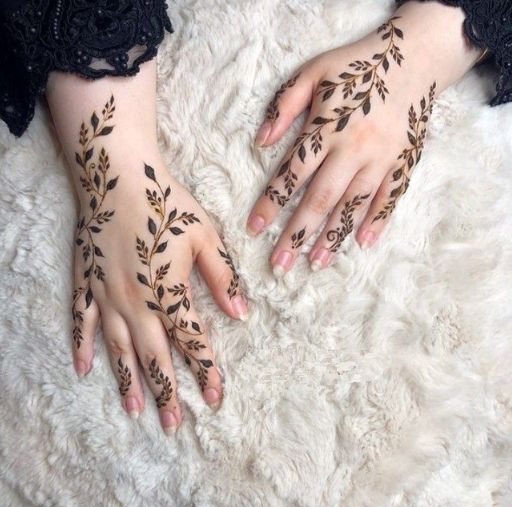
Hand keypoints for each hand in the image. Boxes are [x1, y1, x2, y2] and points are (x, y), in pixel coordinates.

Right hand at [47, 63, 247, 434]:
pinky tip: (84, 370)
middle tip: (174, 423)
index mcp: (169, 290)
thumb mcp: (206, 236)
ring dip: (129, 381)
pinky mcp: (87, 281)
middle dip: (167, 390)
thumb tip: (242, 314)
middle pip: (155, 355)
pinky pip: (83, 321)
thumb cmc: (166, 203)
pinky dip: (83, 346)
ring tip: (136, 411)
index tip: (215, 398)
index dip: (207, 371)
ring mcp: (107, 294)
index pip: (193, 341)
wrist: (119, 174)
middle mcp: (137, 301)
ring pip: (120, 348)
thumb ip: (223, 278)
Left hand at [247, 0, 480, 274]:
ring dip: (333, 236)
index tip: (254, 229)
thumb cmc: (356, 67)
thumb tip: (260, 142)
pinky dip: (377, 221)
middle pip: (320, 199)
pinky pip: (390, 198)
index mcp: (328, 128)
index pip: (292, 174)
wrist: (414, 57)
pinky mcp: (404, 163)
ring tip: (316, 263)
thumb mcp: (313, 73)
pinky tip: (362, 243)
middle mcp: (354, 149)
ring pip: (353, 205)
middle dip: (297, 235)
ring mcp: (382, 159)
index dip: (271, 203)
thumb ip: (285, 106)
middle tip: (280, 265)